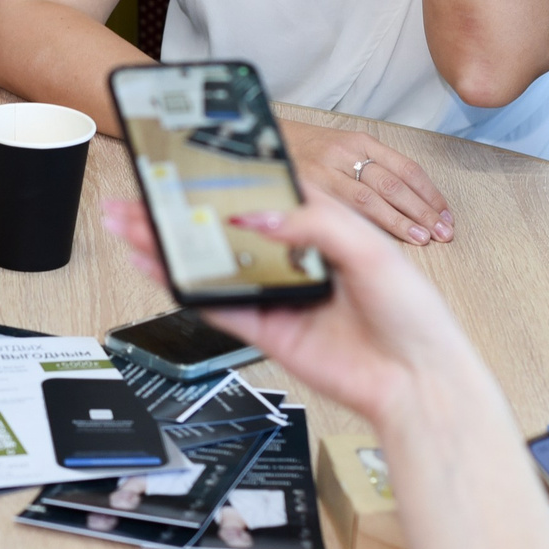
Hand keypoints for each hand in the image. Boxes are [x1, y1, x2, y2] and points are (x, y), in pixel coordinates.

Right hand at [100, 190, 486, 433]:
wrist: (418, 381)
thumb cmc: (412, 315)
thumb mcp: (370, 248)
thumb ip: (312, 223)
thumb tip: (256, 214)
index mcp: (320, 232)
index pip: (260, 198)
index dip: (222, 182)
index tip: (186, 167)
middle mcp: (293, 263)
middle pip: (223, 232)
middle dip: (176, 216)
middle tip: (137, 198)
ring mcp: (276, 298)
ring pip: (210, 268)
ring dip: (167, 249)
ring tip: (130, 228)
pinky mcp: (267, 333)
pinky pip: (217, 307)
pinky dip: (185, 289)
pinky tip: (158, 268)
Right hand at [287, 121, 452, 244]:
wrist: (261, 139)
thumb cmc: (307, 151)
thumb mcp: (342, 149)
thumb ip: (370, 169)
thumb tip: (409, 201)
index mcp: (362, 142)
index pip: (407, 169)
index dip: (430, 193)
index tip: (446, 214)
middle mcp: (347, 153)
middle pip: (395, 185)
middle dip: (423, 210)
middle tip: (443, 232)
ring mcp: (327, 170)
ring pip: (372, 198)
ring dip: (401, 220)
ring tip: (423, 238)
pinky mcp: (309, 187)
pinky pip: (344, 207)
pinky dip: (367, 223)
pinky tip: (382, 238)